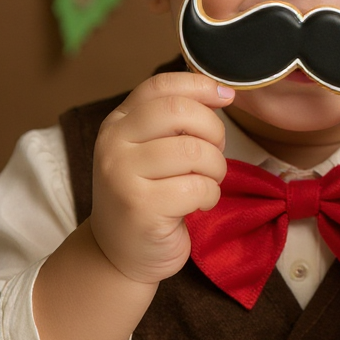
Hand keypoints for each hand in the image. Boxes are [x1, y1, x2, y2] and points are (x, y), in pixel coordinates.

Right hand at [89, 72, 234, 284]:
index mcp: (117, 123)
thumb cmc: (146, 198)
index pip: (161, 87)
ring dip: (215, 169)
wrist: (119, 254)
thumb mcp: (150, 151)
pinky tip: (198, 204)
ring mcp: (122, 175)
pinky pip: (196, 188)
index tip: (226, 97)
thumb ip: (174, 122)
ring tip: (207, 183)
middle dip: (213, 131)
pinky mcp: (140, 207)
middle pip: (180, 111)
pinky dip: (209, 196)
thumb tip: (220, 92)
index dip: (200, 86)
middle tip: (214, 155)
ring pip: (194, 151)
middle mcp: (114, 143)